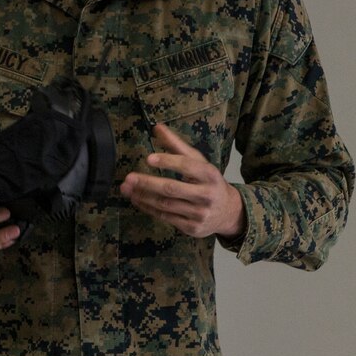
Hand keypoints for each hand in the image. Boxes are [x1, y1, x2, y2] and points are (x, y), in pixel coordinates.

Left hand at [120, 124, 244, 239]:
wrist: (229, 212)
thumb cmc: (209, 181)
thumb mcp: (199, 162)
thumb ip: (177, 145)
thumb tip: (156, 127)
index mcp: (210, 174)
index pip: (187, 166)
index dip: (168, 162)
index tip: (149, 158)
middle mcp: (206, 195)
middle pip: (172, 189)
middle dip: (148, 183)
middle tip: (129, 177)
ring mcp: (199, 213)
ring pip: (165, 205)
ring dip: (143, 196)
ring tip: (126, 188)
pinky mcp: (192, 228)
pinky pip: (165, 217)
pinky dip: (148, 208)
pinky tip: (136, 199)